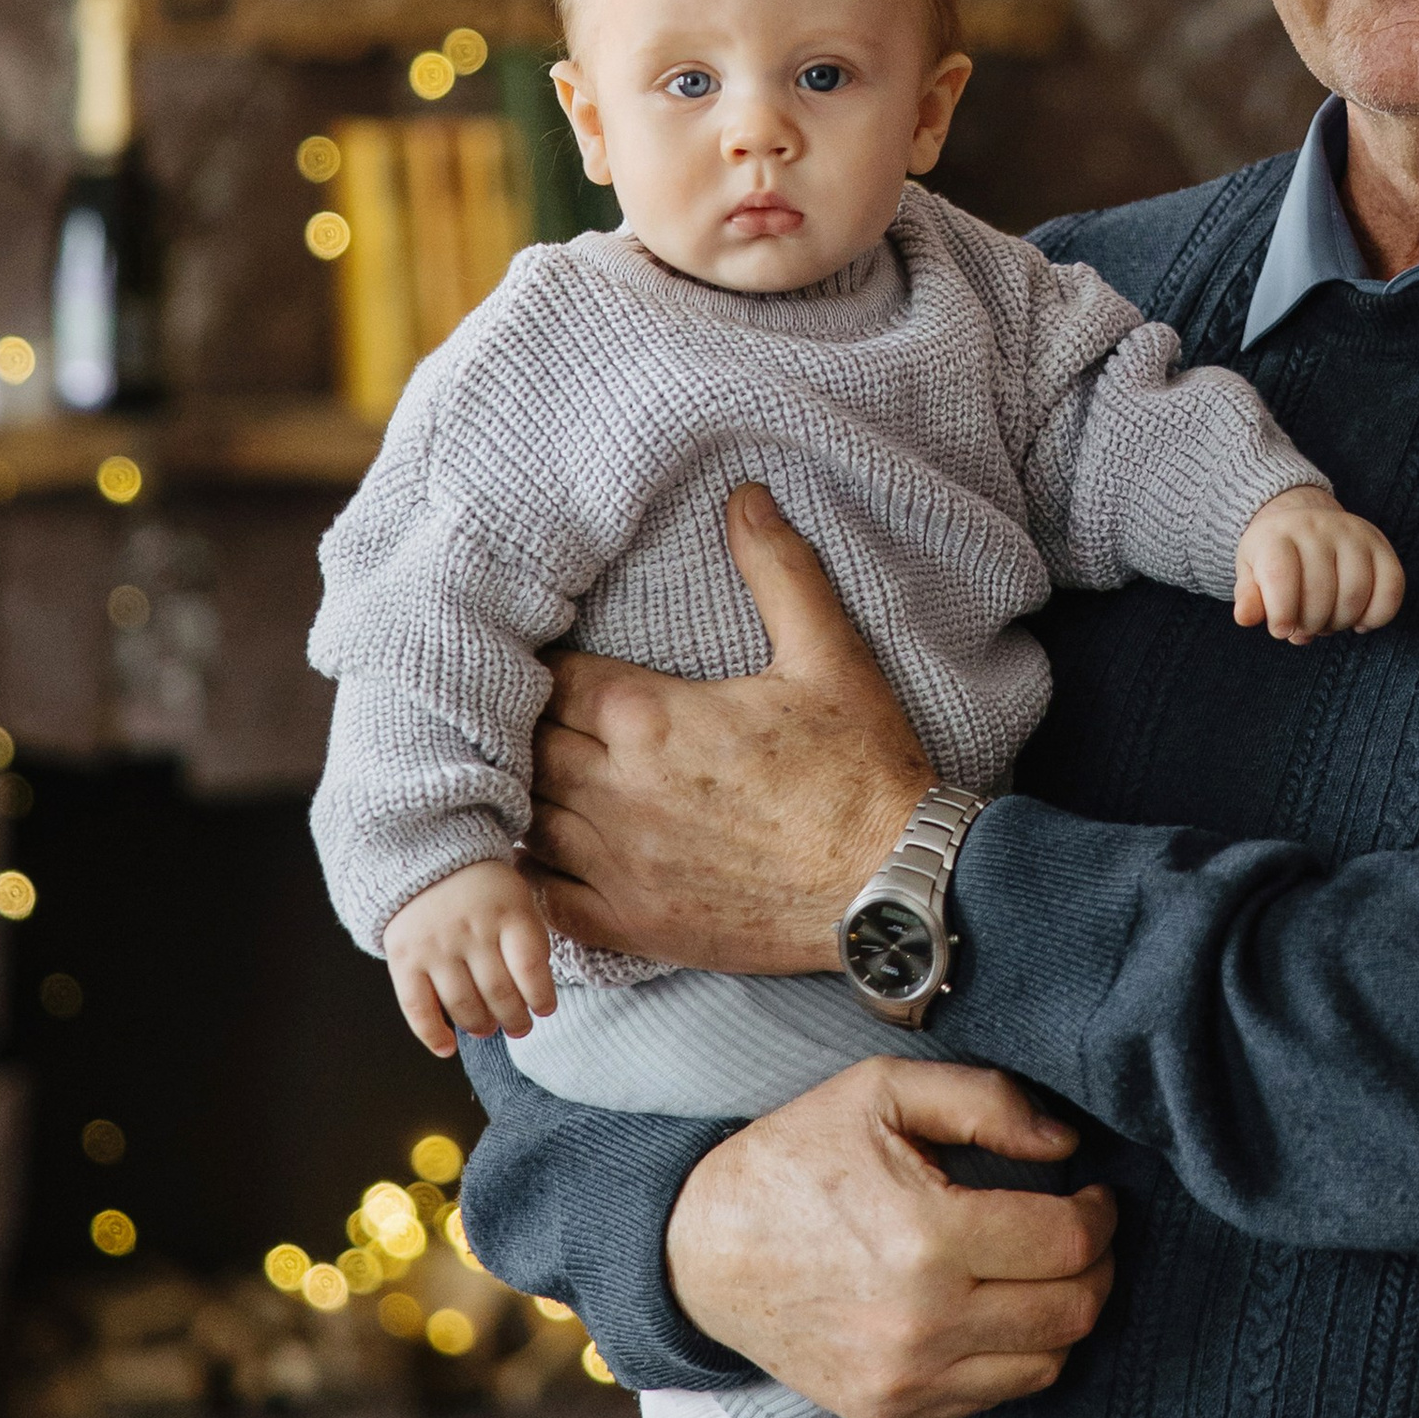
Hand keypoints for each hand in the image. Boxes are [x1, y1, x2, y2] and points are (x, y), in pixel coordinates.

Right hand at [382, 858, 555, 1053]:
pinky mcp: (404, 958)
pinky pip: (417, 1007)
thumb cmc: (482, 889)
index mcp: (508, 910)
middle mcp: (472, 929)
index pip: (531, 968)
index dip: (541, 997)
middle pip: (499, 992)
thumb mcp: (517, 897)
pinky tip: (447, 1048)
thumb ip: (528, 940)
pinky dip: (432, 1034)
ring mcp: (436, 945)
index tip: (545, 1009)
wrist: (423, 858)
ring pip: (463, 1004)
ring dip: (481, 1026)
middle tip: (519, 1027)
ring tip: (489, 1029)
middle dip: (514, 1019)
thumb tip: (535, 997)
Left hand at [526, 482, 930, 971]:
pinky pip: (544, 897)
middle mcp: (618, 790)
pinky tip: (546, 851)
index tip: (555, 661)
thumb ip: (778, 569)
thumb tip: (746, 495)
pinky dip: (532, 873)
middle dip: (529, 725)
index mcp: (651, 717)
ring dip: (524, 793)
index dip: (549, 665)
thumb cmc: (864, 770)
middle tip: (541, 715)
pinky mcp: (631, 922)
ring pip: (523, 817)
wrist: (894, 887)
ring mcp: (619, 863)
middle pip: (526, 744)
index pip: (554, 676)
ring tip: (537, 775)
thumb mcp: (829, 654)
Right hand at [666, 1056, 1117, 1417]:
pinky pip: (993, 1395)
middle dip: (1097, 1267)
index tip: (1095, 1195)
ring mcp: (905, 1379)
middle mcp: (923, 1322)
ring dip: (1063, 1317)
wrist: (700, 1252)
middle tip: (1082, 1232)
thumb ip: (983, 1102)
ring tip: (1042, 1271)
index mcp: (928, 1237)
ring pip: (1046, 1364)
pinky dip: (1014, 1355)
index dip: (1102, 1215)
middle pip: (1073, 1312)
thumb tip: (1065, 1147)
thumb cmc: (794, 1160)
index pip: (1070, 1243)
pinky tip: (993, 1308)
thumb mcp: (879, 1092)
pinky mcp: (889, 1411)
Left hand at [1233, 485, 1404, 641]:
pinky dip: (1377, 616)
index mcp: (1278, 535)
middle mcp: (1317, 527)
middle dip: (1311, 624)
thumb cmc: (1274, 557)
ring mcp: (1353, 533)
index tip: (1281, 630)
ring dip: (1341, 623)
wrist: (1303, 521)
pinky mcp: (1380, 544)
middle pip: (1320, 593)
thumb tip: (1245, 618)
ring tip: (1327, 620)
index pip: (1281, 577)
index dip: (1281, 614)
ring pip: (1355, 595)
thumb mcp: (1251, 573)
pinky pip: (1392, 588)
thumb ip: (1249, 597)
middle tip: (1305, 625)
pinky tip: (1359, 620)